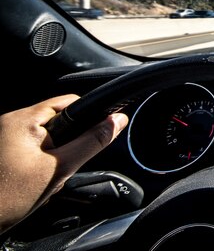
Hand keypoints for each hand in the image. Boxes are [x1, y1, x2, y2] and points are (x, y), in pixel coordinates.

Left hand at [0, 94, 128, 233]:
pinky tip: (35, 179)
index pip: (69, 102)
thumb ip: (92, 142)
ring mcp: (4, 137)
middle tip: (62, 165)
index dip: (89, 116)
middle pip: (58, 120)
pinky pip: (33, 148)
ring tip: (44, 175)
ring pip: (47, 136)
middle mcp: (10, 123)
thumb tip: (117, 121)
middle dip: (68, 142)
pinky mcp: (3, 151)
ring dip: (55, 154)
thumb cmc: (10, 197)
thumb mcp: (61, 168)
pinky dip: (42, 161)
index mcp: (22, 119)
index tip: (100, 133)